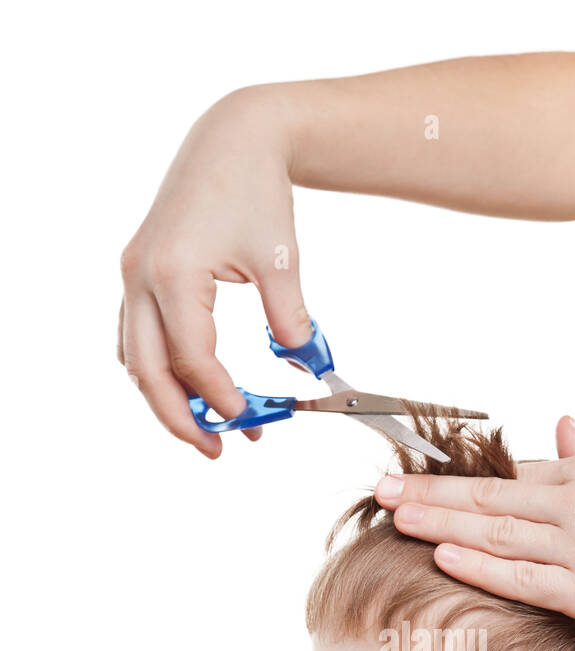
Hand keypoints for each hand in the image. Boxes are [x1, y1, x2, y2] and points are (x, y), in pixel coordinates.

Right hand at [117, 85, 311, 458]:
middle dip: (181, 419)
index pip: (192, 359)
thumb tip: (303, 367)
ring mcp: (133, 275)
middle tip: (215, 451)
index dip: (220, 398)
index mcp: (173, 274)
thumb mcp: (281, 260)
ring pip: (136, 359)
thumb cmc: (256, 191)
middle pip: (149, 372)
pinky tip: (192, 387)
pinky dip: (158, 369)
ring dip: (167, 399)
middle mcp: (141, 276)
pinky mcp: (138, 273)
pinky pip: (136, 337)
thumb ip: (291, 319)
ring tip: (208, 428)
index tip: (248, 423)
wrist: (234, 138)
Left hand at [374, 416, 574, 640]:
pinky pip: (520, 577)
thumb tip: (565, 427)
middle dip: (428, 491)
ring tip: (395, 516)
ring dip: (438, 523)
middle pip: (487, 495)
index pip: (510, 470)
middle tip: (382, 488)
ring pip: (493, 532)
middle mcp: (574, 504)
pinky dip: (478, 564)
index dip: (459, 473)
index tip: (420, 471)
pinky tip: (442, 555)